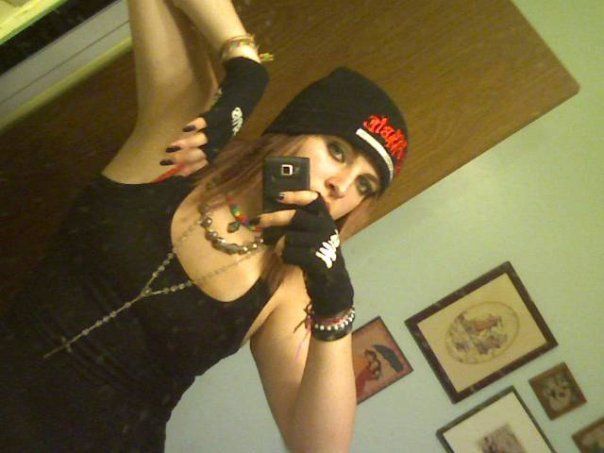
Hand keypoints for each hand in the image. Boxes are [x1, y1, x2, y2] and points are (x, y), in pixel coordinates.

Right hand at [165, 57, 267, 168]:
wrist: (248, 89)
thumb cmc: (231, 110)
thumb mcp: (220, 126)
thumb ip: (206, 135)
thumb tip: (187, 143)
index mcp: (221, 142)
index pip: (206, 159)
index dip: (192, 168)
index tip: (175, 175)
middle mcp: (223, 137)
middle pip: (204, 153)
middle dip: (185, 159)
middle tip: (167, 161)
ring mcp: (224, 126)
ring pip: (206, 140)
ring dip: (188, 145)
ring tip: (171, 148)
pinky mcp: (225, 111)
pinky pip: (212, 120)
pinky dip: (199, 125)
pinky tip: (186, 128)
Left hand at [258, 191, 353, 316]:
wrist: (332, 283)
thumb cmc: (318, 255)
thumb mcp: (315, 234)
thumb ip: (301, 222)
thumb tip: (273, 212)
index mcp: (326, 219)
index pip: (314, 199)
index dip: (296, 195)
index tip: (277, 196)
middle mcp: (326, 228)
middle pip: (296, 216)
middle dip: (273, 218)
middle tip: (256, 220)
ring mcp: (323, 245)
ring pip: (289, 237)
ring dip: (278, 243)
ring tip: (278, 249)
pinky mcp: (317, 261)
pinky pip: (289, 253)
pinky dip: (282, 255)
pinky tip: (284, 258)